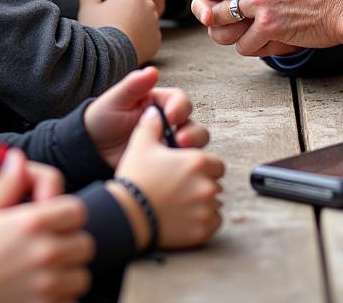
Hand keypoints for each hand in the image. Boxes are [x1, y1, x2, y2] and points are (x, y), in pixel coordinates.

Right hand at [0, 148, 93, 302]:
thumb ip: (6, 183)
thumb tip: (19, 159)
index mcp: (32, 222)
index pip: (77, 210)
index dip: (66, 213)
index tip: (52, 220)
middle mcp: (45, 252)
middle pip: (84, 243)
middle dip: (69, 243)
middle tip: (48, 246)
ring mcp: (47, 284)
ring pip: (80, 275)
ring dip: (67, 273)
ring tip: (44, 271)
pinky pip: (71, 301)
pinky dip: (60, 298)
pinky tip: (39, 291)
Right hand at [78, 0, 160, 62]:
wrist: (109, 56)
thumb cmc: (99, 28)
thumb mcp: (87, 8)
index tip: (111, 5)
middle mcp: (150, 5)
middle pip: (141, 3)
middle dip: (131, 10)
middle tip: (113, 22)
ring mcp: (154, 24)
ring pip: (146, 21)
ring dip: (136, 25)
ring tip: (118, 36)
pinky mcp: (156, 41)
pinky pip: (148, 37)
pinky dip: (140, 40)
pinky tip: (126, 46)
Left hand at [84, 66, 209, 166]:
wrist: (90, 151)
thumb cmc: (102, 120)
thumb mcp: (115, 100)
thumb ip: (133, 85)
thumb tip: (153, 70)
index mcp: (158, 103)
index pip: (180, 100)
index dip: (180, 107)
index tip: (171, 117)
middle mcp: (167, 122)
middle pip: (191, 122)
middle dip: (192, 132)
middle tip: (180, 141)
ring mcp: (167, 143)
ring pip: (193, 143)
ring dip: (192, 148)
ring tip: (178, 155)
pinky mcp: (164, 163)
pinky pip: (182, 163)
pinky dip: (183, 164)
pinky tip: (172, 170)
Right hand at [112, 106, 224, 249]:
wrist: (127, 217)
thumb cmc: (136, 179)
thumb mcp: (141, 145)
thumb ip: (151, 124)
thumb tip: (154, 111)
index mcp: (197, 162)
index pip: (215, 164)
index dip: (204, 167)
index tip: (190, 172)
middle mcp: (206, 185)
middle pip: (215, 184)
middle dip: (203, 185)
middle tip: (183, 189)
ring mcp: (205, 210)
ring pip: (214, 204)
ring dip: (203, 204)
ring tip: (182, 205)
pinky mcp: (201, 231)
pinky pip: (213, 224)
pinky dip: (203, 222)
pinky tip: (186, 219)